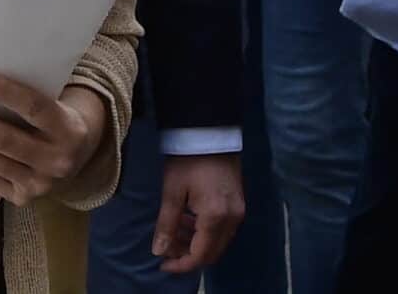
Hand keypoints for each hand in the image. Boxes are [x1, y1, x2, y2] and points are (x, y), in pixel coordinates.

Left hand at [0, 74, 104, 205]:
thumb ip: (25, 90)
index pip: (34, 108)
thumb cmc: (54, 116)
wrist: (77, 157)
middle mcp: (56, 161)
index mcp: (68, 129)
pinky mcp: (21, 197)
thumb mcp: (53, 100)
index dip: (6, 93)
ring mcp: (39, 184)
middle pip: (1, 137)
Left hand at [151, 152, 243, 272]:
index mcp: (215, 218)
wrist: (209, 132)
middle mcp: (232, 220)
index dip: (182, 264)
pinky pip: (222, 229)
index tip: (163, 264)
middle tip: (165, 248)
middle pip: (212, 252)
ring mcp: (238, 212)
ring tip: (172, 231)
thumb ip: (166, 223)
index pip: (201, 255)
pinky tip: (187, 220)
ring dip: (195, 242)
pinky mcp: (239, 204)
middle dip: (187, 254)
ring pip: (217, 241)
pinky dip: (205, 231)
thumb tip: (159, 251)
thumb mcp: (172, 191)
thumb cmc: (186, 160)